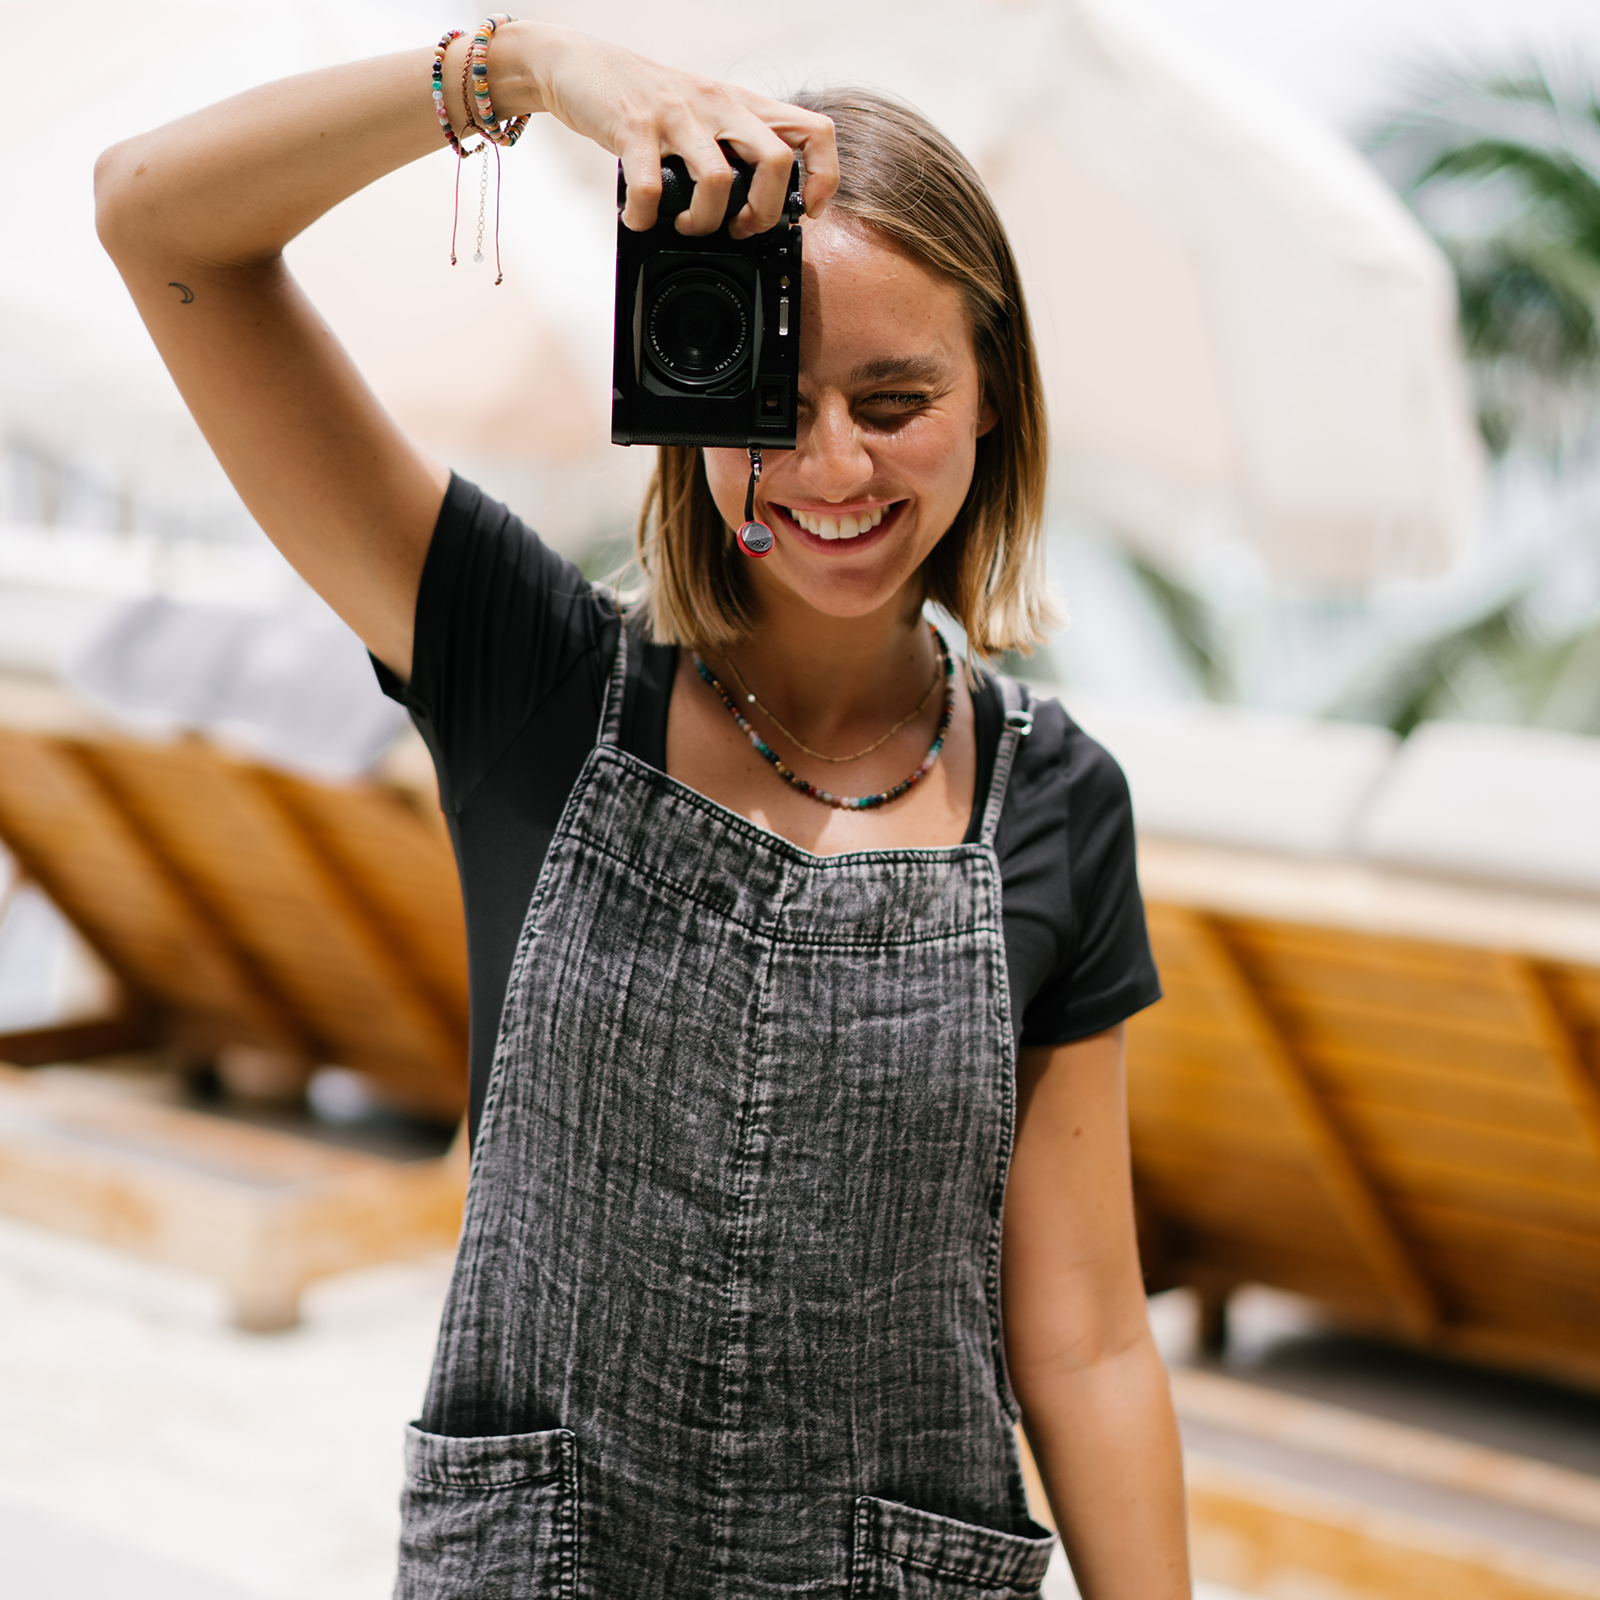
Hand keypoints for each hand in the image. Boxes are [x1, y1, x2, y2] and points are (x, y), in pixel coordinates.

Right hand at [507, 23, 838, 238]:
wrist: (580, 64)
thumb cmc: (647, 100)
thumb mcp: (705, 113)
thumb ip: (735, 147)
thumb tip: (759, 206)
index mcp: (743, 105)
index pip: (814, 132)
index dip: (823, 178)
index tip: (805, 212)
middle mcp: (719, 105)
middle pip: (776, 163)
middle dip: (763, 214)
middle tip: (739, 230)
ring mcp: (678, 116)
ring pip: (718, 182)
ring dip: (705, 223)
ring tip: (687, 228)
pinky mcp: (635, 128)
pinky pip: (652, 189)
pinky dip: (646, 218)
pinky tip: (640, 219)